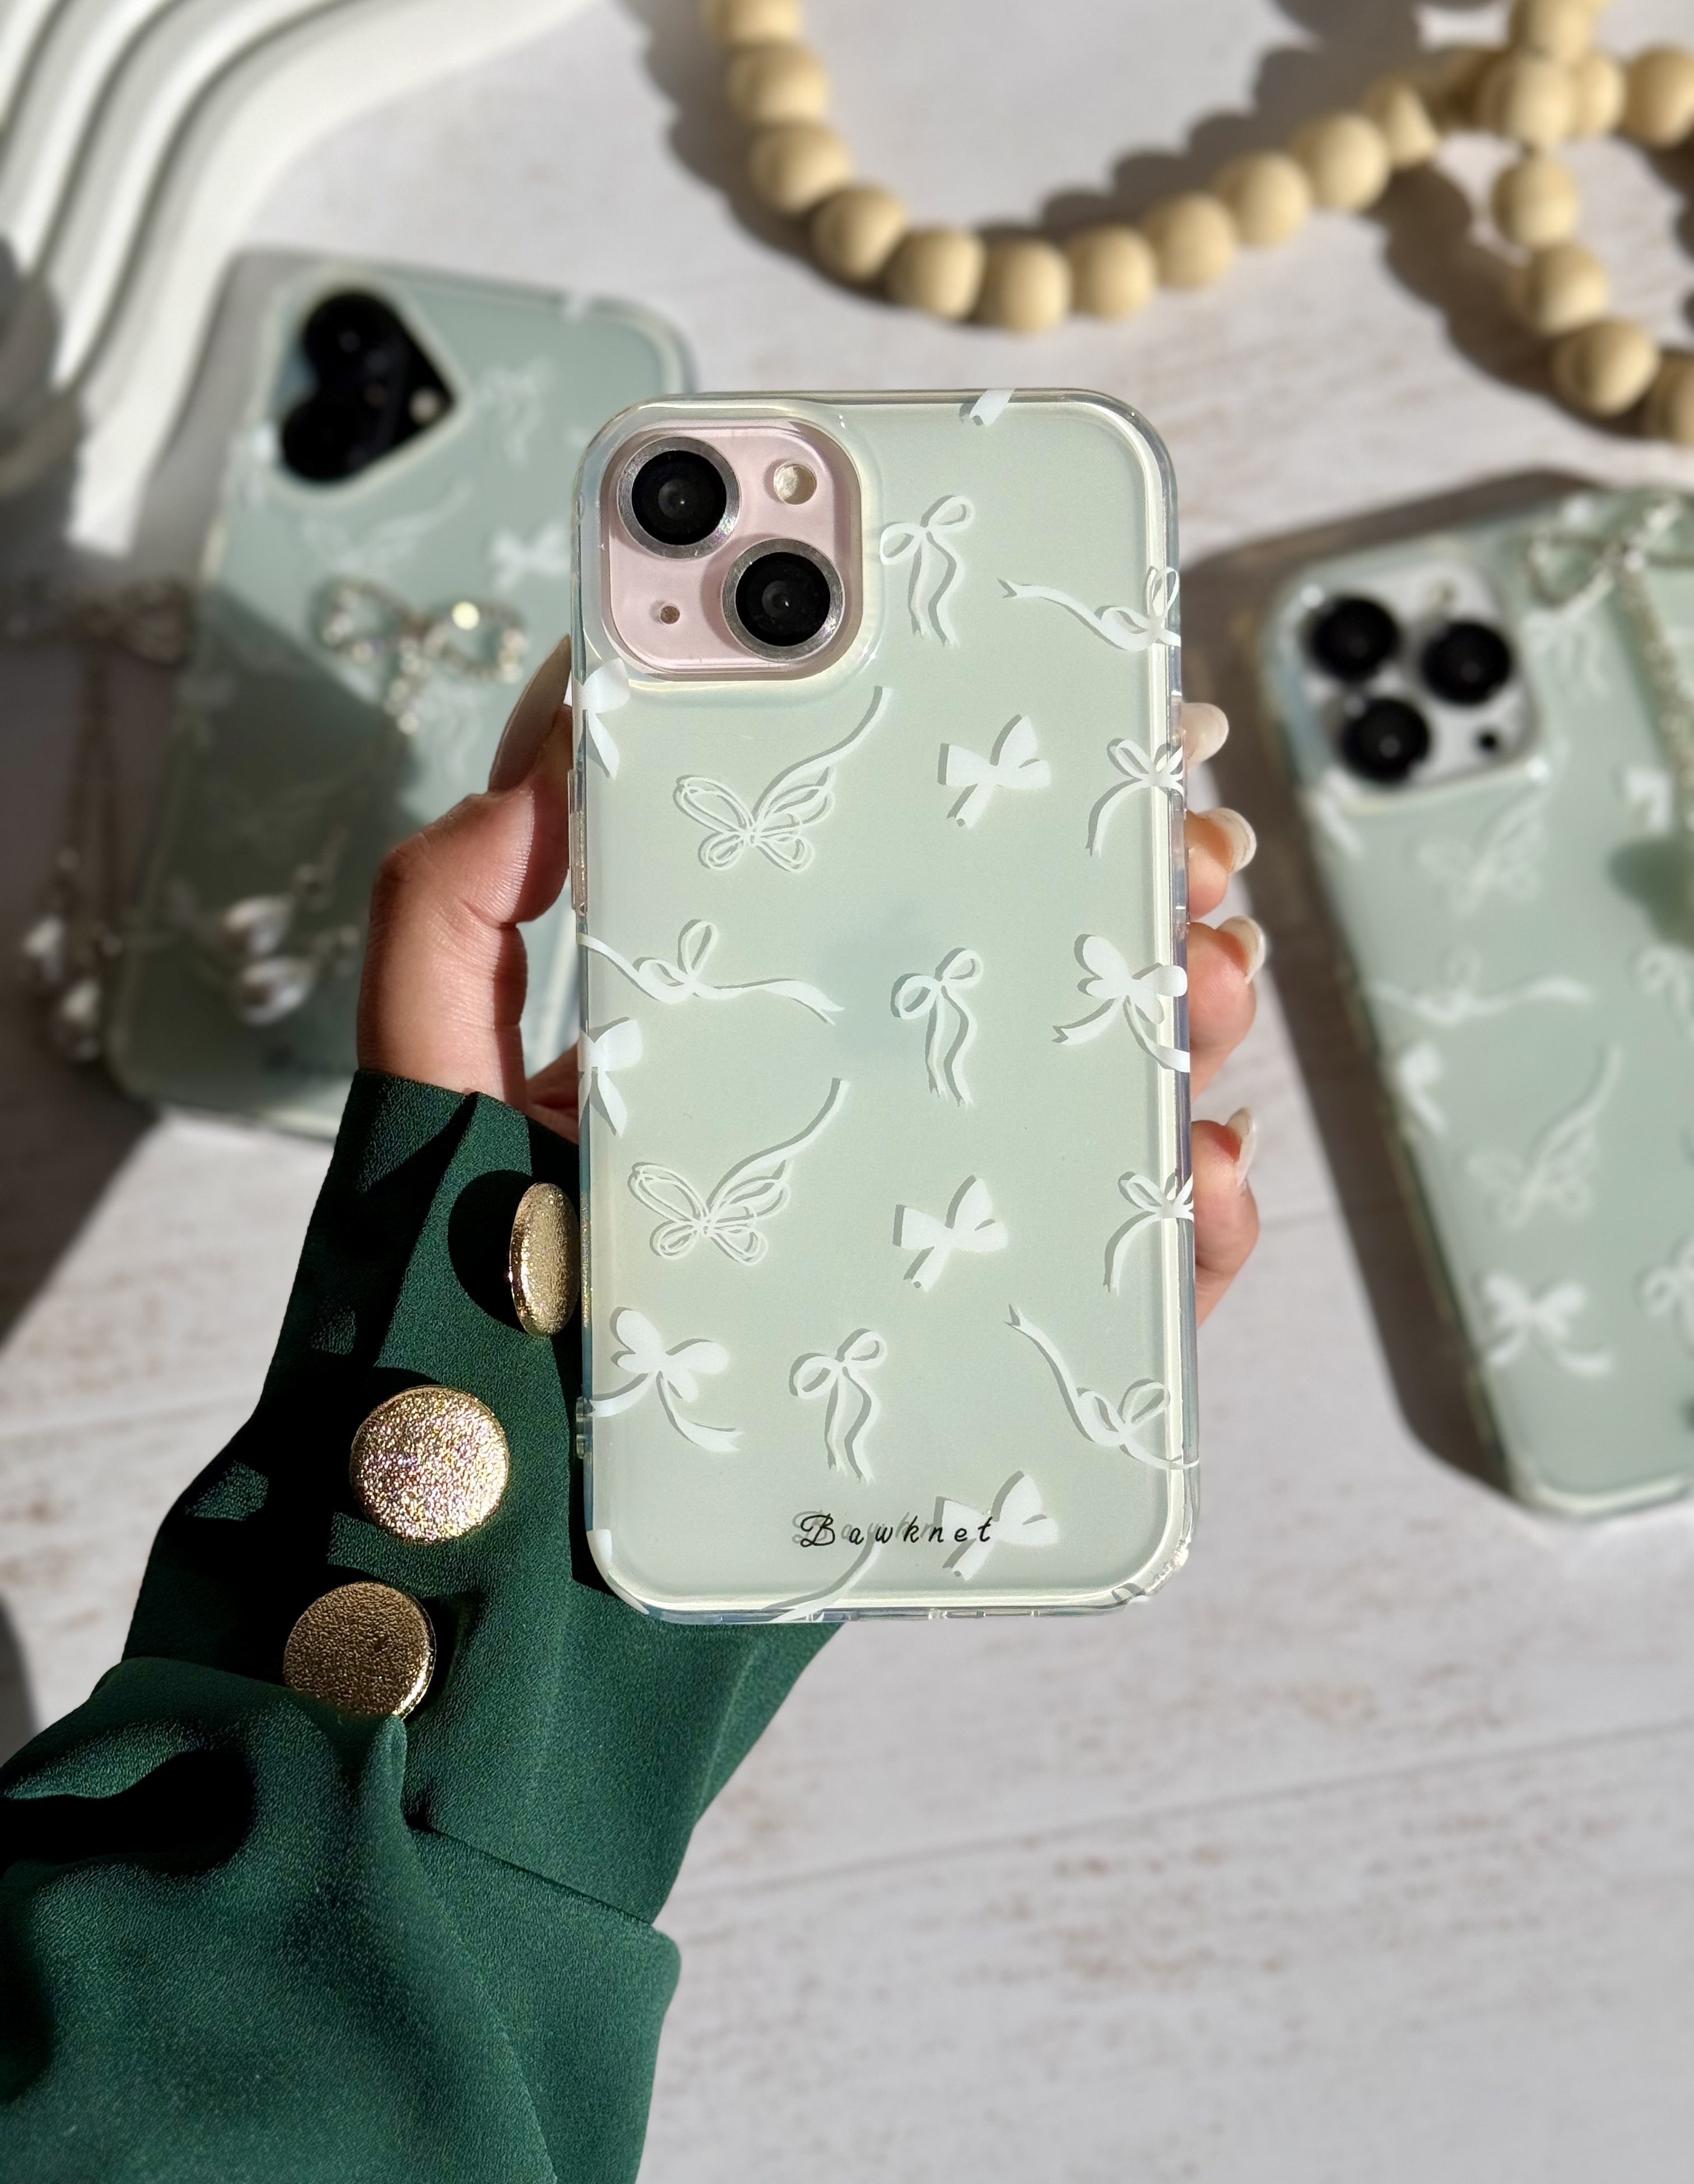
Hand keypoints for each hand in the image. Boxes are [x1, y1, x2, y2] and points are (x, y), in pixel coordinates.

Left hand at [358, 647, 1261, 1322]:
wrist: (516, 1570)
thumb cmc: (468, 1329)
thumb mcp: (431, 1095)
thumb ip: (444, 927)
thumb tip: (532, 761)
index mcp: (748, 1048)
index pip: (889, 908)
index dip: (1000, 819)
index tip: (1086, 741)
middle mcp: (855, 1132)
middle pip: (1024, 993)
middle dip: (1128, 904)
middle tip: (1186, 851)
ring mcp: (930, 1246)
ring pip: (1095, 1115)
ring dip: (1184, 1030)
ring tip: (1207, 980)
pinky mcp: (985, 1368)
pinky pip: (1119, 1289)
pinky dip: (1195, 1228)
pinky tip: (1211, 1168)